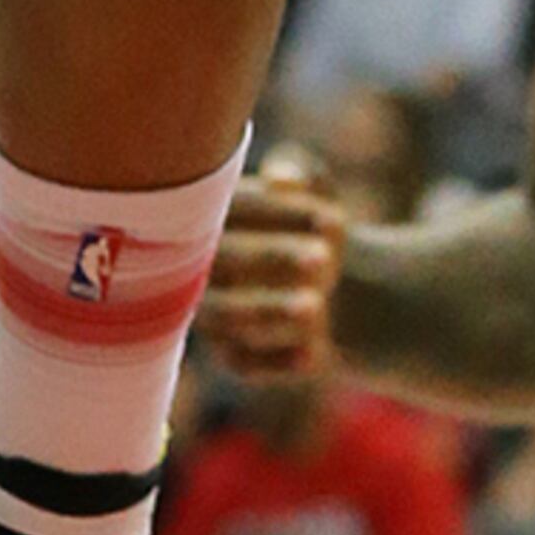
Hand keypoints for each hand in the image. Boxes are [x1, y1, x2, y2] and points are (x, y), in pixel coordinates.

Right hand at [204, 152, 349, 381]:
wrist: (326, 282)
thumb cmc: (311, 226)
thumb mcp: (313, 191)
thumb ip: (301, 172)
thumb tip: (282, 179)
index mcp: (212, 216)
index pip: (238, 207)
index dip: (283, 213)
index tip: (334, 218)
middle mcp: (201, 266)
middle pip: (226, 260)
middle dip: (275, 258)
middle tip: (326, 260)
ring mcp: (212, 314)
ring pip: (226, 316)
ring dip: (269, 311)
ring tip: (317, 307)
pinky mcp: (232, 356)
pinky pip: (243, 363)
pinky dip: (276, 361)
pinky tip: (315, 354)